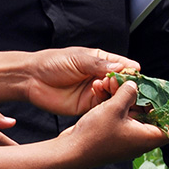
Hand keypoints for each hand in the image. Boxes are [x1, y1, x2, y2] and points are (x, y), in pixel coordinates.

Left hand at [26, 47, 140, 115]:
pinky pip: (103, 108)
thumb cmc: (52, 63)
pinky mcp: (87, 106)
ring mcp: (94, 92)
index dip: (131, 72)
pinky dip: (108, 108)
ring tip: (114, 95)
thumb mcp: (77, 59)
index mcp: (100, 61)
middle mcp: (100, 77)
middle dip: (127, 87)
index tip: (137, 77)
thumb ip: (99, 65)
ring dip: (117, 97)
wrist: (31, 79)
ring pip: (115, 97)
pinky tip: (109, 106)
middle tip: (127, 89)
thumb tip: (122, 68)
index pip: (123, 66)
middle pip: (122, 83)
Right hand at [59, 81, 167, 163]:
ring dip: (125, 100)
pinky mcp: (114, 138)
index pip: (168, 125)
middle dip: (140, 98)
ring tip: (115, 84)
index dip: (165, 109)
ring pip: (133, 116)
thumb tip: (134, 85)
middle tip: (133, 83)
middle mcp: (139, 141)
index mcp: (147, 138)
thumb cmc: (95, 134)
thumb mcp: (114, 108)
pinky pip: (121, 120)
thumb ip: (128, 93)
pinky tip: (107, 93)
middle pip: (149, 116)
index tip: (157, 93)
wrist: (71, 151)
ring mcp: (126, 140)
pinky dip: (116, 107)